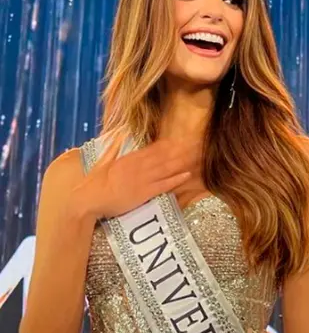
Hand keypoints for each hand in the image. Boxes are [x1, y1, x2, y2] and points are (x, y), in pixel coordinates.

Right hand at [73, 136, 197, 219]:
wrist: (88, 199)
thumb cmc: (94, 182)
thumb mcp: (103, 160)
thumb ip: (113, 147)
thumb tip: (120, 133)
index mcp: (128, 158)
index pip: (151, 149)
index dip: (167, 144)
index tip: (179, 139)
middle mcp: (137, 166)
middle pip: (163, 156)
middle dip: (179, 150)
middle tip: (194, 145)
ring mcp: (142, 179)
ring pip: (166, 168)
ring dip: (181, 162)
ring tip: (195, 157)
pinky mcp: (144, 193)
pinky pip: (163, 185)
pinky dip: (176, 179)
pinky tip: (187, 175)